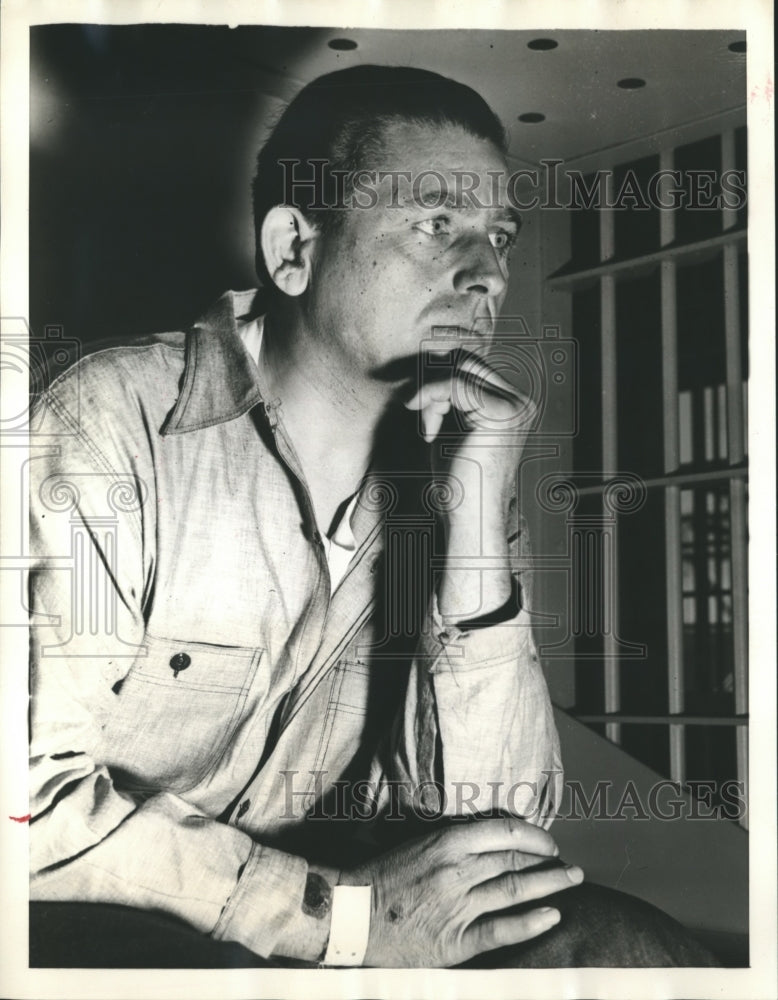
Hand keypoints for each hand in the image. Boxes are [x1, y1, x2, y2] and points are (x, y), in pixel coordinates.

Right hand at [339, 816, 582, 966]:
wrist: (351, 915)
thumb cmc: (382, 876)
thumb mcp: (417, 844)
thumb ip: (453, 841)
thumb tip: (490, 838)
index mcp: (446, 842)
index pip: (504, 832)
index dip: (533, 835)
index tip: (549, 842)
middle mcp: (457, 870)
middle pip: (514, 860)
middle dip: (548, 861)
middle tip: (570, 864)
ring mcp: (458, 906)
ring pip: (515, 890)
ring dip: (549, 885)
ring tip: (572, 880)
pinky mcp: (455, 940)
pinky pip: (501, 930)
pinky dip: (530, 923)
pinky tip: (553, 916)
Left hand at [405, 349, 536, 619]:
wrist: (468, 517)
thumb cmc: (457, 479)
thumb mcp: (451, 426)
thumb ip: (447, 395)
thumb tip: (429, 359)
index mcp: (514, 404)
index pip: (471, 367)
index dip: (438, 381)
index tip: (420, 412)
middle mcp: (521, 401)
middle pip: (466, 361)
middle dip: (434, 383)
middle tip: (420, 416)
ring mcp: (515, 406)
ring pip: (459, 369)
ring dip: (432, 395)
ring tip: (428, 430)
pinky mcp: (501, 413)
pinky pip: (454, 384)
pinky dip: (430, 399)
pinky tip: (427, 431)